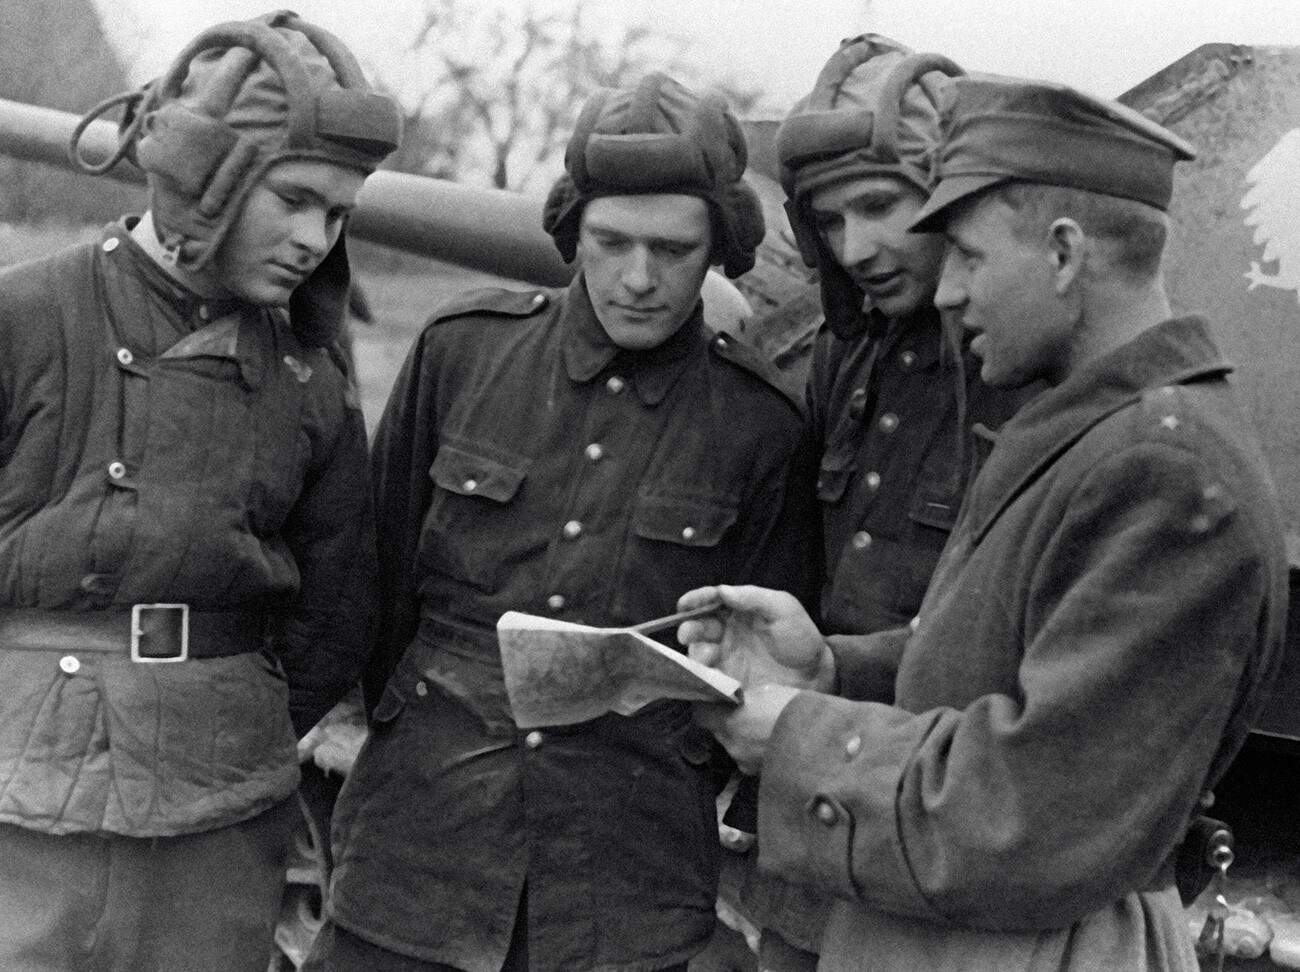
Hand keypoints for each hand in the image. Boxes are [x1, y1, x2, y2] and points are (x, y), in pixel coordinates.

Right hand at [677, 585, 833, 691]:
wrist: (815, 675)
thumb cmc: (800, 637)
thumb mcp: (782, 608)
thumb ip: (753, 597)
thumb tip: (722, 590)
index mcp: (738, 611)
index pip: (711, 601)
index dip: (696, 600)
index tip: (685, 604)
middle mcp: (726, 633)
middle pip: (699, 627)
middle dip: (690, 629)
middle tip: (688, 634)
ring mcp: (725, 658)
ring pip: (699, 652)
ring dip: (695, 653)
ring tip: (705, 657)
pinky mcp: (727, 682)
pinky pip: (707, 677)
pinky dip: (702, 675)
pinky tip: (707, 674)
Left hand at [694, 683, 801, 774]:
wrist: (821, 740)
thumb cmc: (793, 708)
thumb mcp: (767, 691)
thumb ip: (747, 698)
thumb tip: (739, 699)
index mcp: (728, 721)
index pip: (700, 715)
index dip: (706, 708)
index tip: (715, 702)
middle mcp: (731, 745)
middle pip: (719, 731)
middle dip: (730, 723)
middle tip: (748, 714)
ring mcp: (744, 763)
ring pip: (736, 747)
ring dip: (746, 739)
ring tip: (767, 730)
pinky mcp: (759, 775)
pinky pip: (751, 759)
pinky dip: (759, 752)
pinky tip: (776, 744)